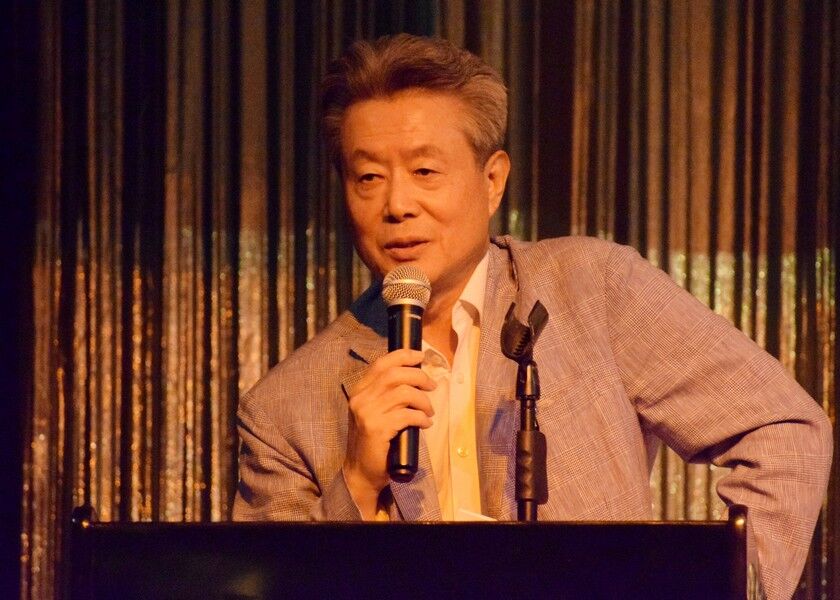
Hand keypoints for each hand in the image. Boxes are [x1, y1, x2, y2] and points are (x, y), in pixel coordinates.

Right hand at [343, 349, 435, 518]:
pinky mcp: (376, 429)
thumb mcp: (375, 412)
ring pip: (403, 393)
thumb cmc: (374, 442)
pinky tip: (425, 423)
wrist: (361, 472)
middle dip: (419, 377)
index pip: (381, 364)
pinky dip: (421, 417)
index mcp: (360, 391)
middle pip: (395, 375)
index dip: (403, 356)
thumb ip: (387, 395)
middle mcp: (361, 399)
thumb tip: (415, 378)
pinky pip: (407, 415)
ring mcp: (367, 414)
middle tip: (432, 386)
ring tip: (429, 410)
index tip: (420, 356)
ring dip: (423, 400)